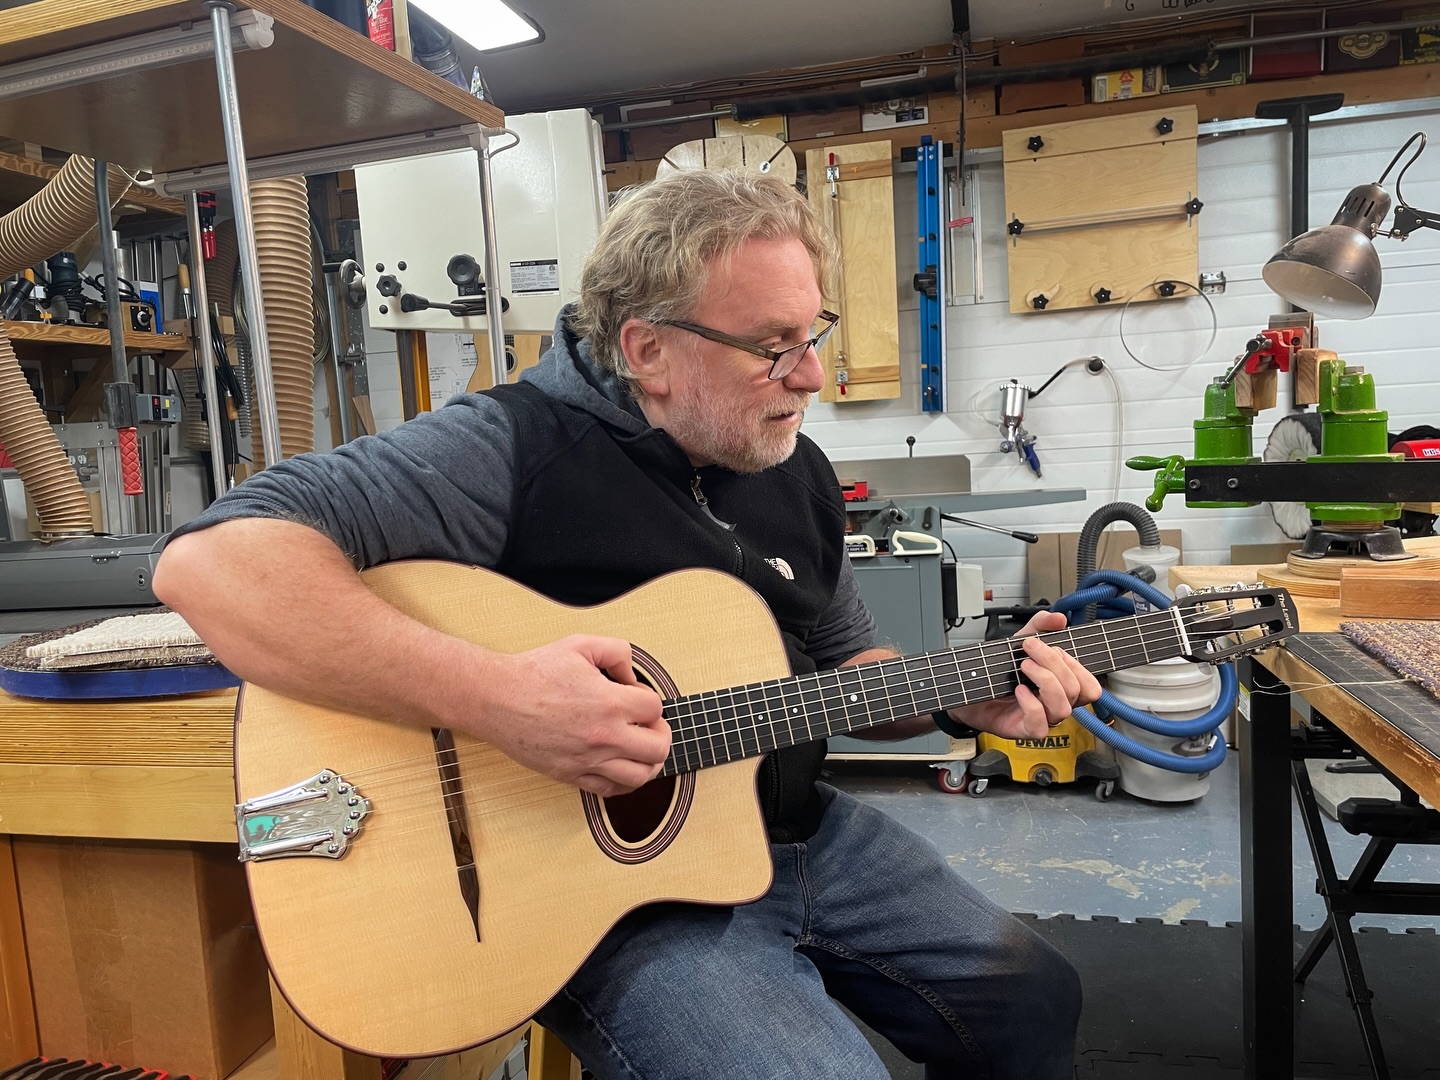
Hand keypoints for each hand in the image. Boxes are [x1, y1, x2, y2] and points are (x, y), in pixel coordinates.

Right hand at [466, 635, 669, 796]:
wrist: (497, 698)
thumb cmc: (534, 672)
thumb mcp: (581, 645)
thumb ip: (617, 652)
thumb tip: (633, 677)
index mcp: (609, 702)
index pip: (655, 709)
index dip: (651, 701)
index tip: (639, 699)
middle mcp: (603, 735)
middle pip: (657, 748)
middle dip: (661, 735)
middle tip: (651, 727)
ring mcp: (588, 759)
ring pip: (640, 776)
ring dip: (649, 762)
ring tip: (641, 749)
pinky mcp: (571, 775)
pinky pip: (610, 790)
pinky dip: (624, 782)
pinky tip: (622, 767)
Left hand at [950, 612, 1100, 740]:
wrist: (969, 690)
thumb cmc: (998, 672)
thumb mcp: (1018, 642)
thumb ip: (1039, 626)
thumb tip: (1059, 619)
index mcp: (1061, 686)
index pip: (1090, 685)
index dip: (1076, 665)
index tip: (1054, 646)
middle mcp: (1055, 704)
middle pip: (1076, 690)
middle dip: (1054, 663)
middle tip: (1030, 648)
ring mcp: (1043, 719)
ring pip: (1062, 707)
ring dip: (1045, 681)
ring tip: (1023, 666)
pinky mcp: (1025, 730)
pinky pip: (1039, 724)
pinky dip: (1031, 704)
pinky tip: (1018, 690)